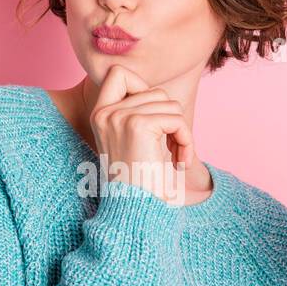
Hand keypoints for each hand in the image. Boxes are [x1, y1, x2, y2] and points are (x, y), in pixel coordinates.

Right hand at [88, 65, 194, 203]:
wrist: (136, 212)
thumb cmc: (140, 184)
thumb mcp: (131, 143)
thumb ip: (136, 114)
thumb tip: (159, 92)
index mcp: (99, 115)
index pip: (119, 73)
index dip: (144, 88)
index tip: (153, 122)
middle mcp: (105, 113)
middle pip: (156, 91)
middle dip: (171, 119)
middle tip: (172, 149)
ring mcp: (119, 117)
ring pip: (170, 104)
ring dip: (181, 132)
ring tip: (175, 157)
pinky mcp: (138, 125)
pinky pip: (176, 119)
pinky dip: (187, 140)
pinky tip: (180, 162)